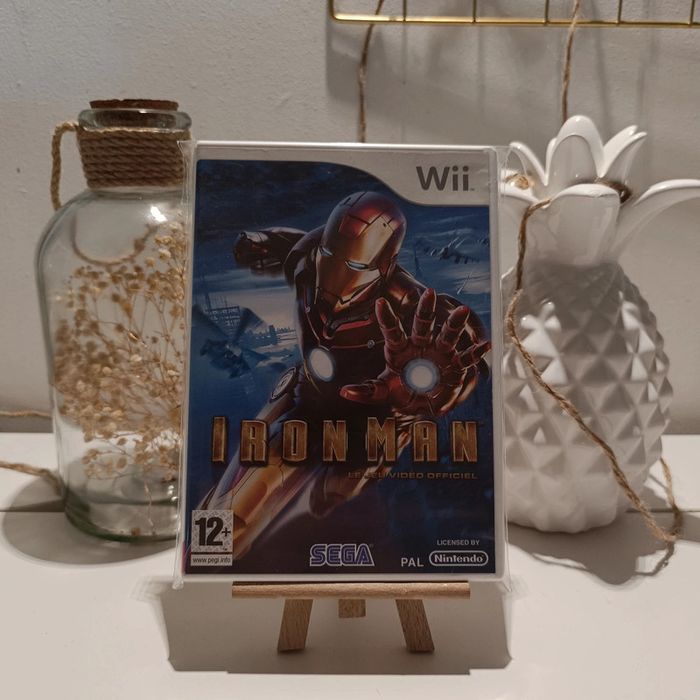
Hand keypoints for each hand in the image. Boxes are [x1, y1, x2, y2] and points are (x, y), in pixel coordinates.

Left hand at [340, 289, 489, 416]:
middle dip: (426, 309)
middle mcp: (420, 345)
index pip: (392, 330)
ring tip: (463, 309)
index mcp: (399, 349)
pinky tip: (486, 345)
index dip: (387, 317)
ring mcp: (439, 353)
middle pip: (422, 324)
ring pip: (447, 334)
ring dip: (454, 323)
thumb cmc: (399, 393)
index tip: (380, 302)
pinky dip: (476, 352)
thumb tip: (344, 392)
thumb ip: (366, 391)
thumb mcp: (382, 393)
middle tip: (429, 292)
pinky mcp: (455, 366)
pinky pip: (466, 358)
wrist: (422, 403)